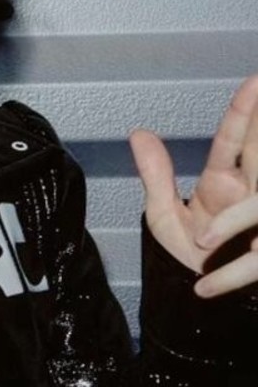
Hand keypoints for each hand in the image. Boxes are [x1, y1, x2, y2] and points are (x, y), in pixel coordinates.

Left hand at [129, 73, 257, 296]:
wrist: (198, 302)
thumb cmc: (190, 259)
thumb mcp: (166, 217)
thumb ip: (156, 176)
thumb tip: (139, 134)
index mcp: (227, 183)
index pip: (235, 141)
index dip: (244, 113)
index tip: (255, 83)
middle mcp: (250, 195)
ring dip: (235, 222)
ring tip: (205, 240)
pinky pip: (253, 263)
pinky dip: (229, 276)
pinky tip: (205, 286)